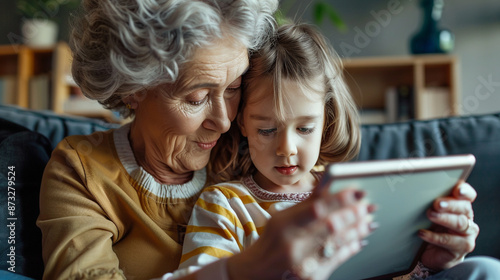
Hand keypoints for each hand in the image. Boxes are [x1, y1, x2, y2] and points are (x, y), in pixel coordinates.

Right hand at [227, 187, 375, 279]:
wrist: (254, 274)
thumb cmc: (270, 242)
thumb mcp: (280, 220)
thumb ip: (305, 205)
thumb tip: (330, 187)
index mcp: (282, 225)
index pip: (315, 207)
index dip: (340, 198)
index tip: (358, 190)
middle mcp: (291, 245)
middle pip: (329, 225)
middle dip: (353, 213)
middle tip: (368, 205)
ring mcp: (301, 264)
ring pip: (336, 243)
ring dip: (356, 229)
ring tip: (369, 220)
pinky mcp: (311, 278)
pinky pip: (336, 260)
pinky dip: (350, 248)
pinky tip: (360, 239)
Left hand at [419, 181, 478, 269]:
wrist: (434, 253)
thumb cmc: (432, 228)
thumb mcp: (431, 213)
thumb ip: (431, 203)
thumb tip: (417, 192)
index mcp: (461, 206)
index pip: (468, 196)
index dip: (465, 192)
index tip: (457, 189)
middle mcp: (467, 218)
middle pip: (464, 208)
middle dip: (450, 205)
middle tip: (437, 204)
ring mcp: (467, 234)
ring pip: (459, 224)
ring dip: (444, 219)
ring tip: (430, 215)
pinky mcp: (461, 248)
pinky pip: (449, 241)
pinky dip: (434, 237)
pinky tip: (422, 233)